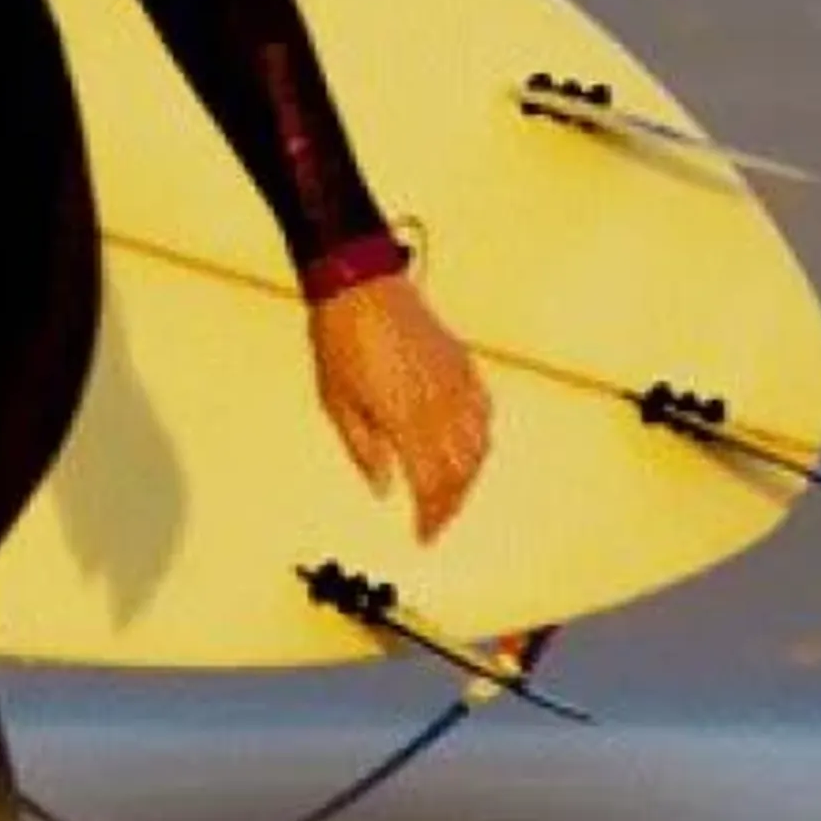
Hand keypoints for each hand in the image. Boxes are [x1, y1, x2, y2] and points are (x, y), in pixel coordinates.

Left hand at [308, 268, 491, 545]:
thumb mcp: (337, 402)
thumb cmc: (340, 341)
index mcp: (407, 421)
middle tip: (435, 523)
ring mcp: (456, 383)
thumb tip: (382, 490)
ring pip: (478, 445)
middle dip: (451, 504)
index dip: (430, 517)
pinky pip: (483, 410)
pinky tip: (469, 446)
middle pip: (460, 472)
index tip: (423, 536)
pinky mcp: (461, 363)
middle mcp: (440, 407)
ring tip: (451, 493)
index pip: (431, 485)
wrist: (359, 285)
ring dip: (468, 476)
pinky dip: (480, 437)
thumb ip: (363, 451)